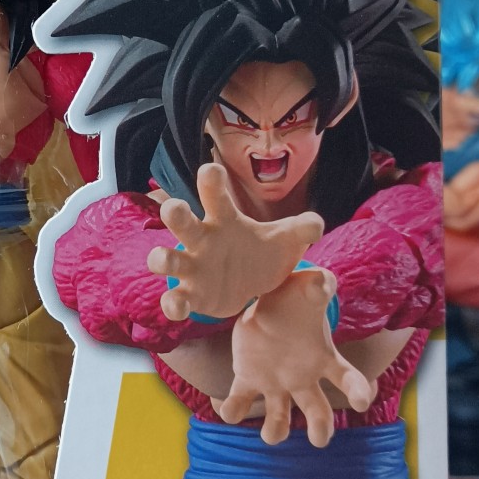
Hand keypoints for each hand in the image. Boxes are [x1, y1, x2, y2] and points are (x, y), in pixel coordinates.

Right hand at [148, 163, 322, 321]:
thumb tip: (317, 224)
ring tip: (164, 260)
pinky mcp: (191, 295)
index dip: (211, 181)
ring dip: (162, 259)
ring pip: (167, 260)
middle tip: (173, 207)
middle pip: (181, 221)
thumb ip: (301, 229)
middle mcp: (202, 239)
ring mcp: (193, 268)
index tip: (211, 170)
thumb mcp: (287, 241)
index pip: (215, 195)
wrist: (254, 288)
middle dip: (174, 213)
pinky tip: (177, 308)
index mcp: (224, 220)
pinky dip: (172, 304)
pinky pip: (175, 298)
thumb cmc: (263, 253)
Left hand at [219, 267, 373, 447]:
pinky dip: (233, 410)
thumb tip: (324, 281)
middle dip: (320, 427)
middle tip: (320, 439)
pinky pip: (240, 401)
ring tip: (272, 436)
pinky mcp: (249, 379)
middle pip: (317, 410)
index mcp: (323, 359)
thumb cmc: (296, 298)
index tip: (362, 403)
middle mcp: (302, 378)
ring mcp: (275, 382)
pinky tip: (229, 412)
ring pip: (279, 416)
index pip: (348, 379)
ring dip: (276, 429)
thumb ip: (320, 285)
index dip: (358, 392)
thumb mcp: (308, 288)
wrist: (266, 301)